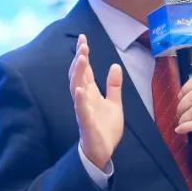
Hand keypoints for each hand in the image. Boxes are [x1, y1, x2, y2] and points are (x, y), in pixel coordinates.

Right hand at [69, 34, 123, 168]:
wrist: (103, 152)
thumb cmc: (105, 128)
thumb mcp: (114, 103)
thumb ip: (113, 86)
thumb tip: (114, 65)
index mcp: (91, 93)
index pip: (85, 70)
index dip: (84, 54)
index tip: (83, 38)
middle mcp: (84, 98)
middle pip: (79, 75)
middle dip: (80, 59)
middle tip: (82, 44)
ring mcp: (83, 110)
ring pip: (77, 88)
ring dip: (78, 73)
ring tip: (81, 59)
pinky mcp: (86, 123)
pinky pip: (81, 110)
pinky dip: (80, 99)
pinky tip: (80, 89)